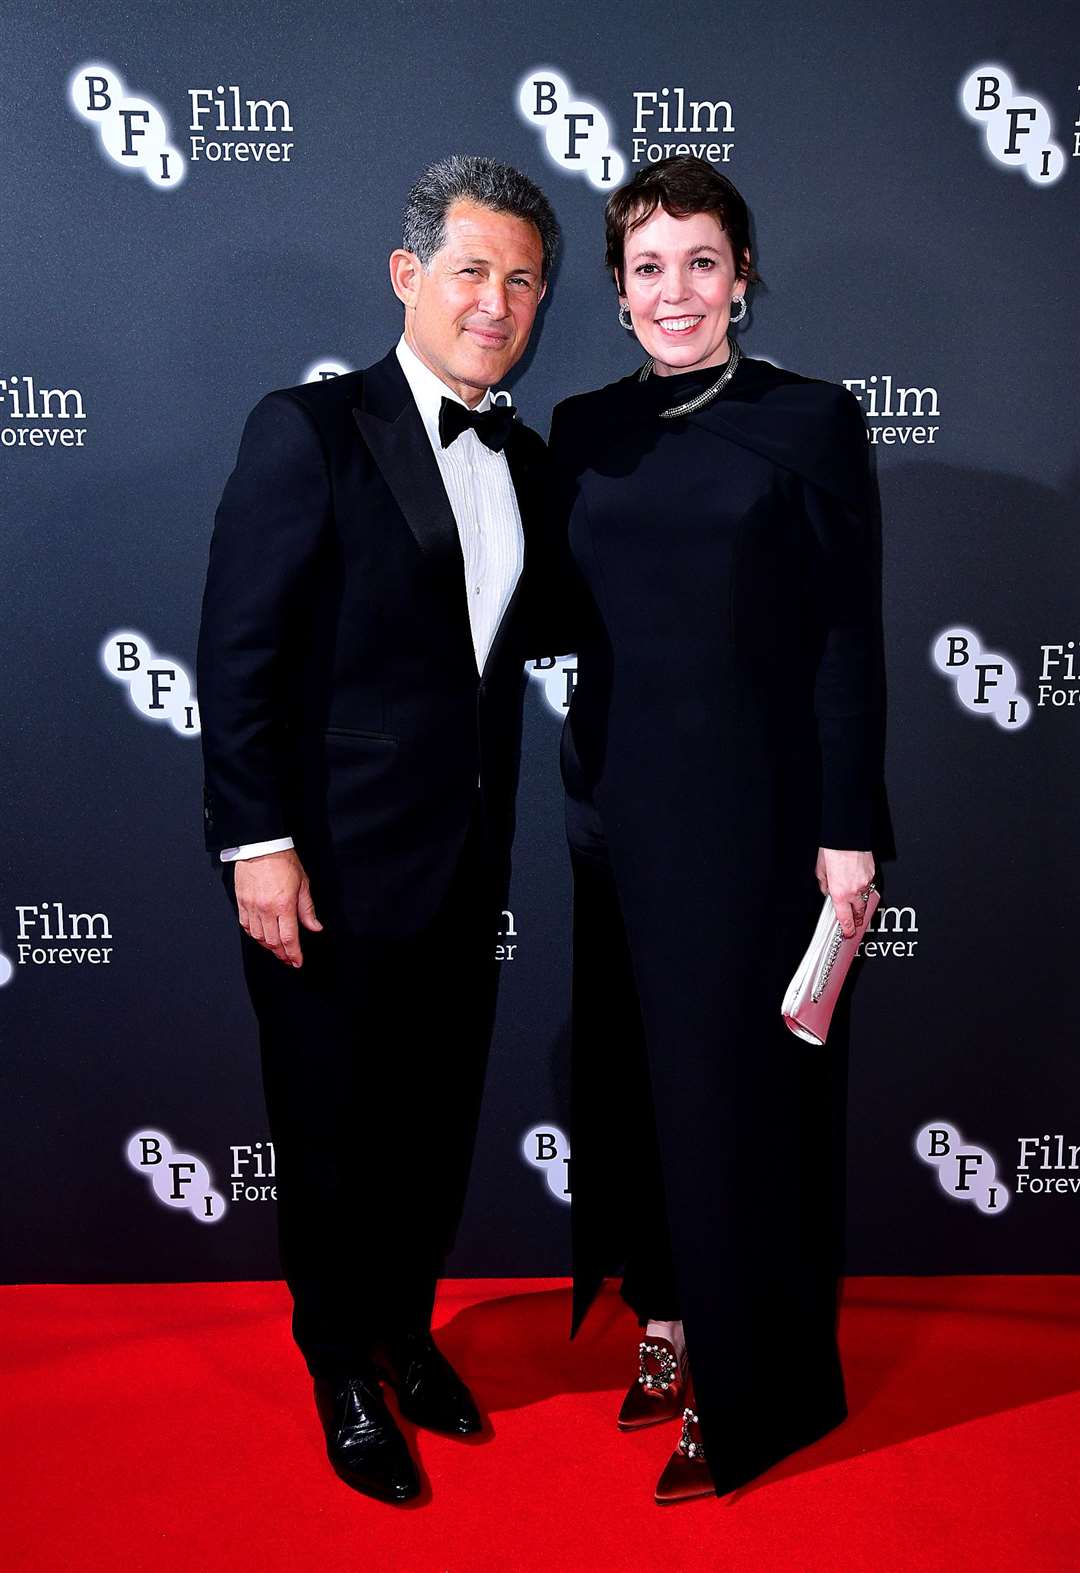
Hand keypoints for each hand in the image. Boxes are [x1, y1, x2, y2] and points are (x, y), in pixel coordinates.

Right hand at [234, 849, 322, 966]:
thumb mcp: (303, 884)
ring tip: (277, 949)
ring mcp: (251, 906)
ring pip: (258, 937)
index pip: (289, 938)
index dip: (293, 954)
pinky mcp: (241, 902)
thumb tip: (315, 927)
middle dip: (282, 954)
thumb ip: (307, 909)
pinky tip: (262, 936)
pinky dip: (254, 935)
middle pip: (272, 941)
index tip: (297, 962)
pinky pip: (246, 926)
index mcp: (284, 904)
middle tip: (288, 958)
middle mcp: (265, 909)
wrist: (260, 846)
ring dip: (268, 946)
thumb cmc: (283, 861)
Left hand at [816, 847, 875, 939]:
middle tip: (856, 922)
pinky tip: (858, 883)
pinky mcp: (872, 874)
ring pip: (866, 898)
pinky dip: (864, 887)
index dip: (848, 929)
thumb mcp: (821, 870)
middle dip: (858, 919)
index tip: (848, 933)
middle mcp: (854, 891)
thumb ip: (824, 885)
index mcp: (840, 893)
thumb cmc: (833, 850)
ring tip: (857, 904)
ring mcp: (865, 883)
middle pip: (860, 912)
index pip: (845, 918)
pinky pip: (869, 886)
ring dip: (861, 902)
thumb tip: (827, 891)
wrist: (847, 836)